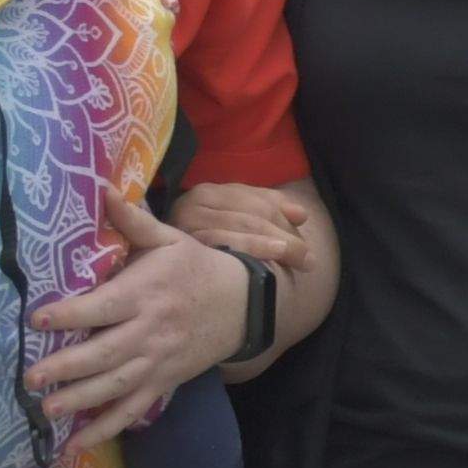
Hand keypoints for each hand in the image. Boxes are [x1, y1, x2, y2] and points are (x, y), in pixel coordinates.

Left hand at [25, 200, 248, 449]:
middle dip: (67, 367)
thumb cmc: (196, 268)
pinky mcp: (163, 381)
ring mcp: (157, 361)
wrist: (244, 304)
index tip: (39, 319)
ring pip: (116, 385)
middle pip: (105, 353)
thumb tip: (100, 189)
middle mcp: (150, 330)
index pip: (103, 306)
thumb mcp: (170, 240)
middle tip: (31, 377)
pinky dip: (105, 429)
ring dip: (81, 400)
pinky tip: (75, 444)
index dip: (71, 313)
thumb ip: (132, 221)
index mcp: (146, 293)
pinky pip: (133, 410)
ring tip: (47, 409)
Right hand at [170, 182, 315, 272]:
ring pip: (239, 227)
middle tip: (308, 260)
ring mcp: (184, 224)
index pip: (256, 200)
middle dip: (286, 235)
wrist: (158, 275)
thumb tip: (303, 215)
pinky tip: (264, 263)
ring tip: (298, 260)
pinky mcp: (178, 244)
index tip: (306, 231)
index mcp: (209, 192)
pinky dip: (247, 250)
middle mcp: (193, 203)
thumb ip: (269, 210)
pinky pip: (221, 243)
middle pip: (251, 214)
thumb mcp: (236, 223)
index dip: (285, 215)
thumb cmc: (206, 248)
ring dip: (273, 245)